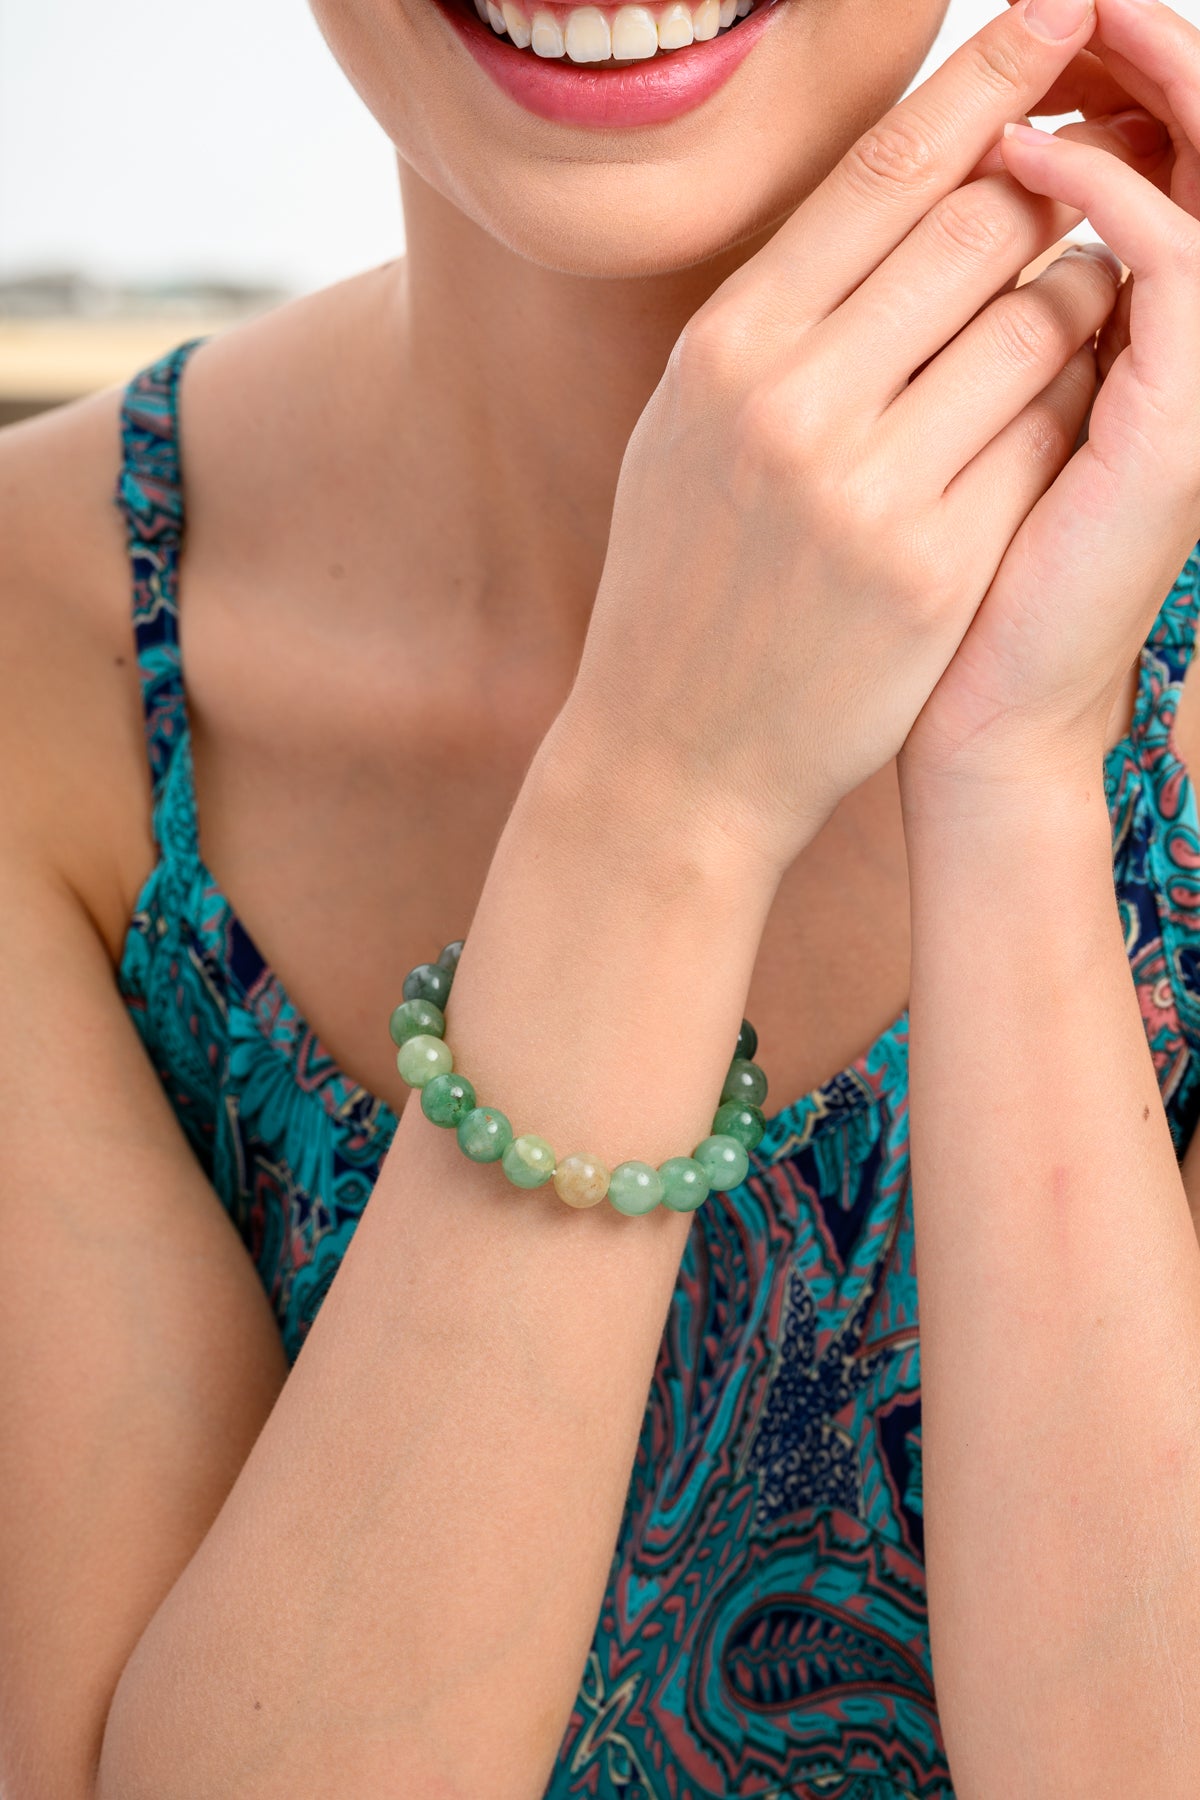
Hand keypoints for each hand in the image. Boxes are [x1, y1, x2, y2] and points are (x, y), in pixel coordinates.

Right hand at [560, 0, 1159, 881]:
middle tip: (1086, 168)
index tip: (1059, 7)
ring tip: (1070, 300)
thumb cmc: (683, 580)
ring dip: (1079, 293)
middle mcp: (793, 401)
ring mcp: (870, 486)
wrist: (677, 753)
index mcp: (725, 346)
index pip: (885, 170)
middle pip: (981, 227)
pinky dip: (1073, 403)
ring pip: (1041, 322)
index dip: (991, 75)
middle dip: (1053, 185)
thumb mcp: (691, 426)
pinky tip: (1059, 407)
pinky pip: (1051, 434)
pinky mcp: (937, 565)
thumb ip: (783, 313)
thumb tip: (895, 191)